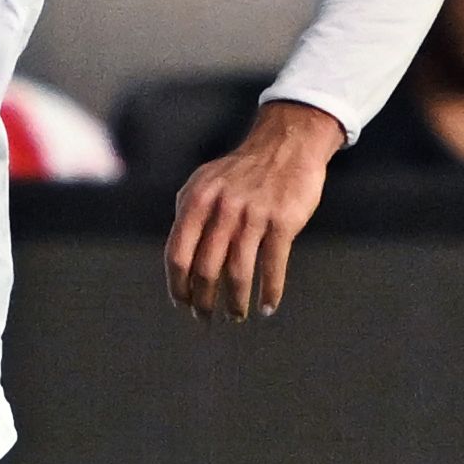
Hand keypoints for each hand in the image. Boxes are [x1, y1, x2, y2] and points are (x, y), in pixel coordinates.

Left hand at [166, 101, 343, 322]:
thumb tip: (179, 265)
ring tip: (235, 316)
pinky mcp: (283, 221)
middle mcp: (222, 208)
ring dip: (235, 302)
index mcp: (196, 201)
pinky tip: (267, 307)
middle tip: (206, 318)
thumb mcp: (205, 184)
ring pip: (238, 273)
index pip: (177, 255)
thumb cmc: (242, 172)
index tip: (182, 304)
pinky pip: (273, 266)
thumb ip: (189, 217)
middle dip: (204, 301)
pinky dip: (270, 292)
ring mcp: (253, 215)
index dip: (177, 286)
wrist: (286, 144)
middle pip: (206, 269)